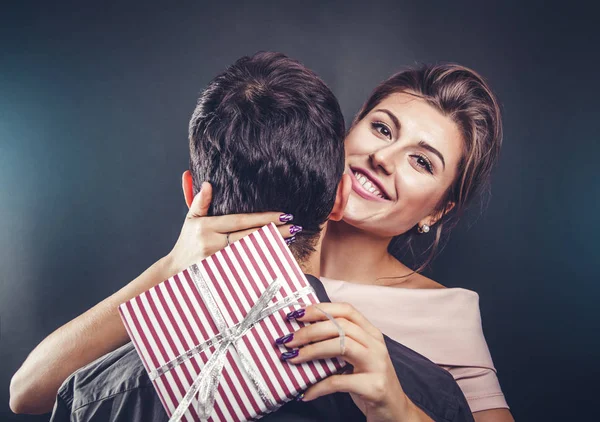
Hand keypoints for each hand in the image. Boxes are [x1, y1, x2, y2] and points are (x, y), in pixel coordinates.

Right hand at [165, 181, 300, 274]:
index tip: (283, 214)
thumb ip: (200, 202)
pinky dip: (262, 259)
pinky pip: (246, 266)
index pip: (241, 221)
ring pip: (251, 251)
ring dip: (272, 245)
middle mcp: (213, 244)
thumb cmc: (186, 243)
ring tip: (290, 237)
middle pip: (250, 236)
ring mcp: (218, 261)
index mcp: (207, 228)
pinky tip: (276, 254)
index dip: (263, 218)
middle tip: (295, 226)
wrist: (175, 271)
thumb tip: (209, 184)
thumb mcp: (190, 220)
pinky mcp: (223, 273)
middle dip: (274, 231)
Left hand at [276, 303, 430, 421]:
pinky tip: (306, 393)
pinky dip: (319, 387)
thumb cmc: (369, 382)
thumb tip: (301, 336)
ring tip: (292, 357)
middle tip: (288, 339)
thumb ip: (337, 344)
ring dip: (312, 350)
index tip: (297, 313)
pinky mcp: (374, 387)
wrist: (395, 412)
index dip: (321, 309)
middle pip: (340, 326)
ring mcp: (377, 365)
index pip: (347, 310)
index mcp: (371, 333)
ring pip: (342, 346)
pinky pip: (340, 382)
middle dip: (310, 330)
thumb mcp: (356, 359)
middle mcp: (376, 345)